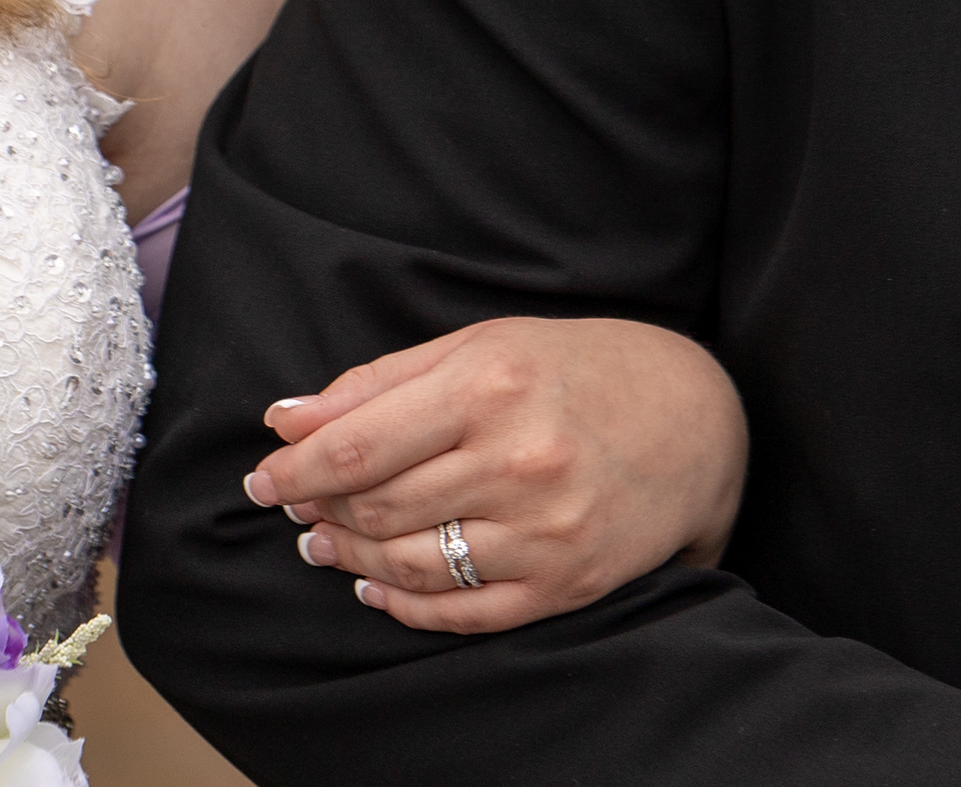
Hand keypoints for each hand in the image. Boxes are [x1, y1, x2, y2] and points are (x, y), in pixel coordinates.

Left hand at [243, 316, 745, 635]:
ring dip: (349, 558)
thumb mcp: (483, 346)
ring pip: (408, 564)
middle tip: (292, 505)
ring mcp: (545, 531)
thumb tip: (285, 418)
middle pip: (374, 508)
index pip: (354, 447)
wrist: (698, 419)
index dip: (292, 468)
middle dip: (316, 510)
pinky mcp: (566, 585)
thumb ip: (381, 382)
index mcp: (491, 385)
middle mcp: (519, 460)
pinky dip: (402, 606)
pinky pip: (460, 614)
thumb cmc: (579, 369)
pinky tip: (375, 586)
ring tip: (325, 542)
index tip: (262, 475)